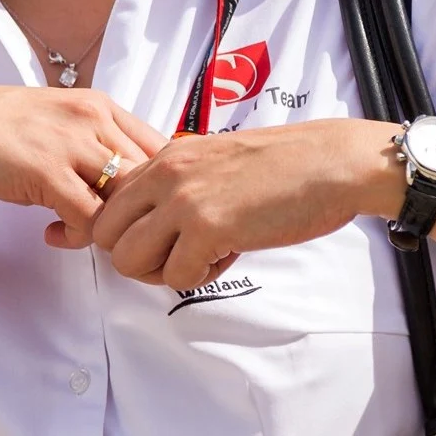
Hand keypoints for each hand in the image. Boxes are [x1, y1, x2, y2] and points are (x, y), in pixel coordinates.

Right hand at [0, 86, 169, 245]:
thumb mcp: (49, 122)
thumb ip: (87, 141)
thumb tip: (120, 180)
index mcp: (96, 103)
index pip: (160, 147)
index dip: (154, 187)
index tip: (131, 209)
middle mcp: (91, 117)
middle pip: (150, 178)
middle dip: (137, 212)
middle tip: (107, 230)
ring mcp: (70, 144)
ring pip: (126, 200)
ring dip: (108, 228)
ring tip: (77, 232)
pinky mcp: (46, 174)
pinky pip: (91, 220)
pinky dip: (78, 237)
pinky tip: (50, 234)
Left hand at [90, 119, 402, 289]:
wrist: (329, 164)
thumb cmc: (281, 167)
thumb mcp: (212, 161)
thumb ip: (176, 184)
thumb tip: (151, 223)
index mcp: (164, 157)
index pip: (107, 202)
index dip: (125, 232)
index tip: (156, 240)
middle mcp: (164, 174)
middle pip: (106, 235)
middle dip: (137, 258)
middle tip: (177, 256)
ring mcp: (183, 199)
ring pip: (128, 260)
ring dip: (163, 271)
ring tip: (202, 256)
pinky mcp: (208, 227)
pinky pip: (176, 276)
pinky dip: (201, 277)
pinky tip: (229, 255)